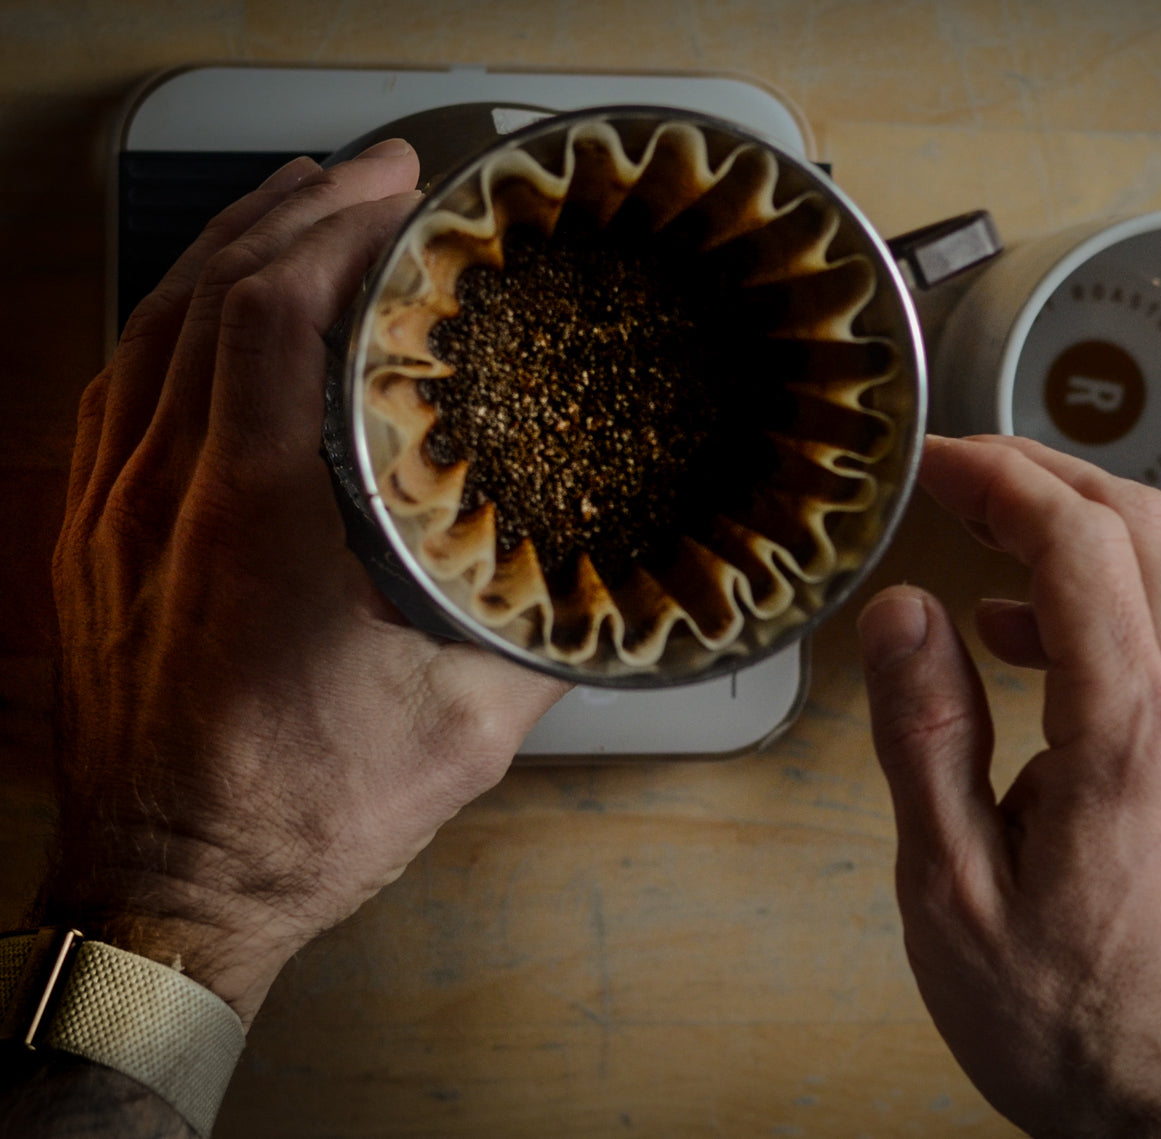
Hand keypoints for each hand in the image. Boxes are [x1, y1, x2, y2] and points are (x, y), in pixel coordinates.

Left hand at [43, 140, 567, 1027]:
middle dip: (293, 211)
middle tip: (372, 172)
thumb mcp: (466, 727)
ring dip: (229, 249)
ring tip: (302, 207)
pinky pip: (117, 388)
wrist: (171, 890)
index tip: (398, 188)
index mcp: (258, 521)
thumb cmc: (305, 811)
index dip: (334, 228)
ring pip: (152, 331)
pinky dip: (172, 318)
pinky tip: (215, 303)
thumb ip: (543, 630)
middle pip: (207, 295)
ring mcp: (112, 514)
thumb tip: (620, 572)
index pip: (271, 316)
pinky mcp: (88, 540)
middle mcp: (166, 495)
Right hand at [857, 435, 1160, 1137]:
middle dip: (1048, 477)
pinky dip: (1121, 601)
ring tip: (993, 555)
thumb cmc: (1072, 1026)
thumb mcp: (951, 892)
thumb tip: (902, 614)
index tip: (937, 463)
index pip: (1080, 541)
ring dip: (1089, 534)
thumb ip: (923, 736)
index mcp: (1134, 734)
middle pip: (1148, 525)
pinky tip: (1046, 648)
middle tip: (965, 475)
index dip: (1001, 477)